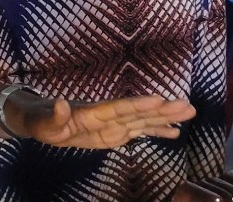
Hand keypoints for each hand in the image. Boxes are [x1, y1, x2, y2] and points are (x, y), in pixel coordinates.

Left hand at [8, 90, 196, 148]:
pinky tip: (175, 132)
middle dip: (162, 110)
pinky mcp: (115, 132)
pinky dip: (157, 131)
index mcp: (93, 113)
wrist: (45, 120)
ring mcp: (114, 124)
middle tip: (187, 106)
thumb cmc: (42, 121)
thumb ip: (55, 115)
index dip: (138, 105)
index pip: (119, 108)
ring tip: (189, 113)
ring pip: (144, 120)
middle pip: (138, 112)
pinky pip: (139, 131)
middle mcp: (108, 116)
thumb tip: (61, 103)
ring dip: (165, 118)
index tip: (159, 100)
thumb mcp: (43, 123)